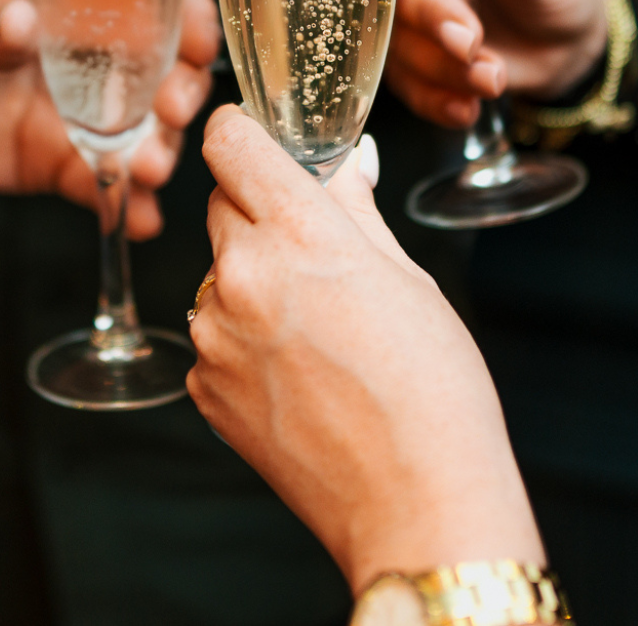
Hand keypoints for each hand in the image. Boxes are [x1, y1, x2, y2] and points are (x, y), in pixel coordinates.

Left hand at [0, 0, 219, 237]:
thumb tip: (20, 24)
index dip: (180, 12)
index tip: (197, 40)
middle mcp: (76, 46)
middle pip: (156, 64)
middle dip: (177, 88)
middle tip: (172, 113)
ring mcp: (67, 106)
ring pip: (137, 127)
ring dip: (156, 148)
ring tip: (149, 170)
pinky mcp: (49, 159)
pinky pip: (99, 181)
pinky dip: (123, 202)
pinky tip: (138, 220)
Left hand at [187, 106, 541, 590]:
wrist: (417, 504)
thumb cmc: (434, 389)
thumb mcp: (406, 276)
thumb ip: (354, 207)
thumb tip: (343, 159)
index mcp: (299, 232)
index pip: (229, 141)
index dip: (242, 133)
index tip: (256, 141)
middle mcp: (242, 274)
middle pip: (222, 202)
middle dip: (258, 209)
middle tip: (312, 249)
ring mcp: (215, 334)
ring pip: (218, 272)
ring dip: (250, 279)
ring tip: (316, 330)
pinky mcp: (204, 386)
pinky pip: (214, 333)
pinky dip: (243, 338)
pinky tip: (298, 373)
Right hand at [385, 0, 607, 128]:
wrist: (567, 40)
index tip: (455, 15)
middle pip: (390, 5)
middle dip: (429, 31)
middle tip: (470, 48)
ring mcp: (411, 25)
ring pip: (398, 51)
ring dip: (444, 72)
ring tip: (494, 79)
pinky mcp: (416, 65)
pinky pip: (410, 89)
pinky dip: (435, 102)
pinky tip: (464, 111)